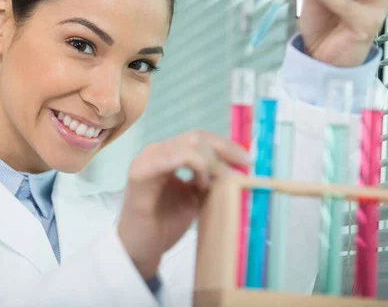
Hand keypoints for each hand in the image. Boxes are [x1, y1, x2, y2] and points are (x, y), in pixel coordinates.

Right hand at [117, 131, 249, 278]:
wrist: (141, 248)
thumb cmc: (164, 223)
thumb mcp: (195, 197)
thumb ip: (210, 180)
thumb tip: (237, 169)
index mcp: (167, 154)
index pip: (199, 138)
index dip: (226, 146)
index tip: (247, 161)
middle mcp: (155, 152)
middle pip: (195, 138)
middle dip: (222, 152)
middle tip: (238, 173)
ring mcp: (146, 161)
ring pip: (186, 146)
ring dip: (209, 163)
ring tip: (212, 186)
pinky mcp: (140, 175)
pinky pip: (168, 159)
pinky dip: (193, 166)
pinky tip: (201, 184)